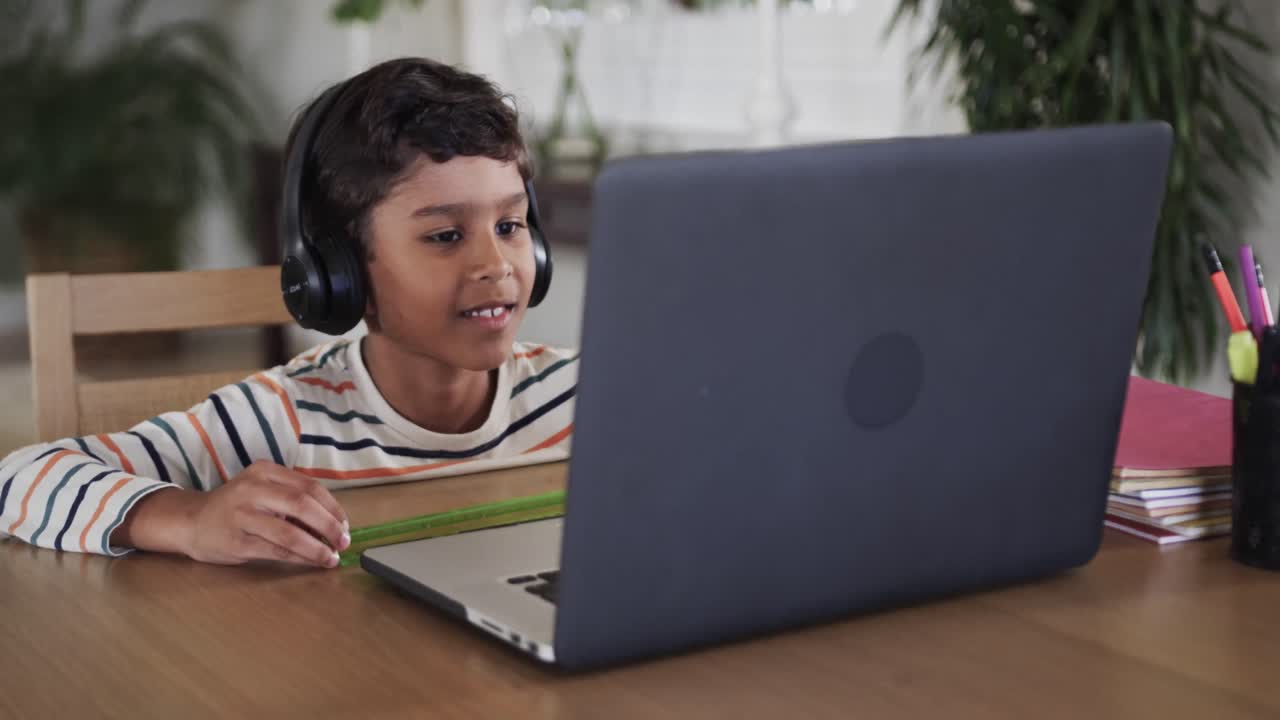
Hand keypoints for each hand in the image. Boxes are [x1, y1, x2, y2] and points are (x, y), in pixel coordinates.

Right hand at [115, 461, 350, 567]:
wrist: (191, 521)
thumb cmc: (236, 507)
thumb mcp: (263, 491)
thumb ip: (293, 500)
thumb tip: (334, 523)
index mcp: (264, 471)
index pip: (309, 487)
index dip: (333, 508)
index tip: (345, 524)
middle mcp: (252, 489)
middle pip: (302, 506)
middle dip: (329, 527)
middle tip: (343, 542)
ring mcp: (241, 515)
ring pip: (290, 533)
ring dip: (316, 548)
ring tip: (330, 557)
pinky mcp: (236, 541)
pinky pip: (275, 551)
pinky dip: (299, 558)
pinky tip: (311, 562)